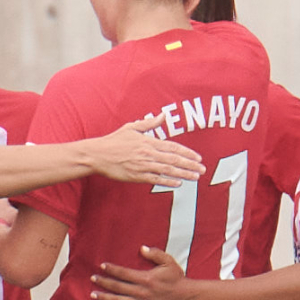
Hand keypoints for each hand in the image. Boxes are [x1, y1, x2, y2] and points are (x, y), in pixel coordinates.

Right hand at [88, 116, 204, 186]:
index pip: (172, 147)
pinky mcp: (136, 176)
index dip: (187, 152)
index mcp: (148, 142)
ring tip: (195, 177)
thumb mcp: (131, 128)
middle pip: (173, 159)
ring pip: (167, 170)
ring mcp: (142, 166)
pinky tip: (178, 183)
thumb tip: (162, 115)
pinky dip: (167, 181)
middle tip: (202, 169)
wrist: (97, 155)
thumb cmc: (113, 141)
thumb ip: (149, 124)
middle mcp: (147, 154)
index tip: (198, 157)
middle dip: (190, 165)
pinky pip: (155, 179)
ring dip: (183, 174)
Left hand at [90, 244, 194, 299]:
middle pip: (117, 287)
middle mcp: (141, 292)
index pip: (123, 273)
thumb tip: (142, 248)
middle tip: (93, 279)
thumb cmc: (176, 278)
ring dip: (105, 298)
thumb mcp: (168, 262)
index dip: (112, 269)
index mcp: (145, 278)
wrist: (185, 297)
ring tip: (93, 294)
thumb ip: (155, 254)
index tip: (102, 266)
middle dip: (103, 282)